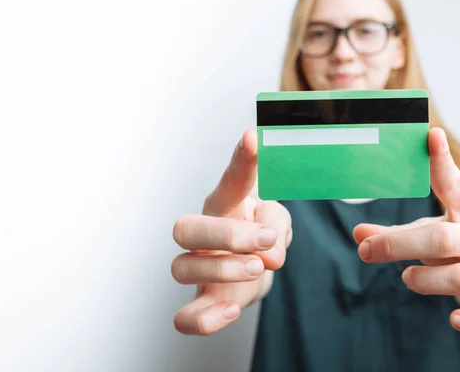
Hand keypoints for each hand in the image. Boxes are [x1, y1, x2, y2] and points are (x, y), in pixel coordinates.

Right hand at [171, 129, 291, 335]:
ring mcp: (198, 269)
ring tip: (259, 267)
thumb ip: (276, 228)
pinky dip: (206, 319)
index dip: (241, 161)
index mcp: (224, 207)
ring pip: (181, 268)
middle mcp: (203, 236)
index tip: (254, 140)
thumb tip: (270, 254)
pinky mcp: (204, 301)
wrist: (254, 272)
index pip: (230, 181)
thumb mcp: (278, 223)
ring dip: (224, 269)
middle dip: (226, 235)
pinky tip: (231, 308)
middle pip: (184, 228)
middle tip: (265, 241)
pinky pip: (185, 318)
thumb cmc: (260, 237)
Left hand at [353, 127, 459, 340]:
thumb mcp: (431, 231)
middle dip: (399, 245)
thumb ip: (395, 233)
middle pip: (443, 238)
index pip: (455, 185)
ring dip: (424, 279)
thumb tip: (357, 233)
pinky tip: (455, 320)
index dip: (442, 163)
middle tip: (368, 251)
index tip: (430, 137)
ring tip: (407, 277)